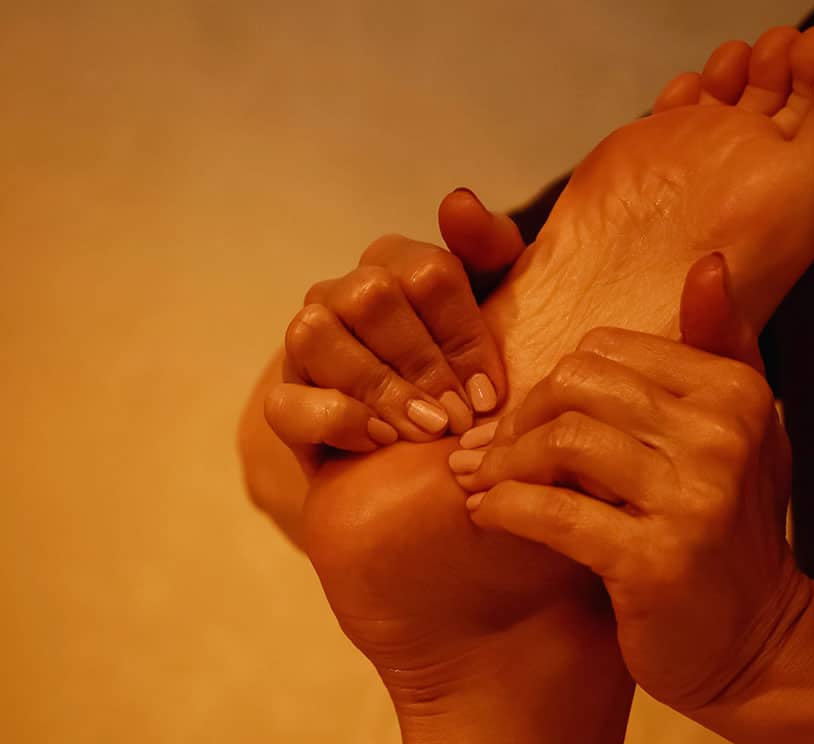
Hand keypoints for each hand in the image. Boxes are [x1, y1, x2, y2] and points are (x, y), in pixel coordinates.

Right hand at [264, 188, 524, 473]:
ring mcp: (305, 343)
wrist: (420, 441)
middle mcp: (343, 292)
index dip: (463, 333)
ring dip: (379, 386)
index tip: (488, 390)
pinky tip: (382, 440)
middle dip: (423, 361)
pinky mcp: (285, 400)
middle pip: (373, 297)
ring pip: (317, 335)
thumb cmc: (464, 365)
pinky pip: (287, 402)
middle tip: (459, 416)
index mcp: (396, 263)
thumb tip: (457, 202)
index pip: (428, 273)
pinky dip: (337, 420)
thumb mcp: (498, 304)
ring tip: (425, 429)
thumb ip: (490, 250)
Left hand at [449, 253, 808, 709]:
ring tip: (484, 482)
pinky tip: (487, 515)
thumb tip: (709, 260)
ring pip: (561, 439)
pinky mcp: (655, 562)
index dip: (552, 382)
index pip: (603, 350)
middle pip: (575, 384)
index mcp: (733, 393)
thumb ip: (722, 345)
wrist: (756, 640)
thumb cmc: (732, 528)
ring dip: (504, 462)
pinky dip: (505, 508)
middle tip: (492, 451)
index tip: (527, 422)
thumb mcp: (743, 431)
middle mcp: (722, 436)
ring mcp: (692, 500)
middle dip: (521, 418)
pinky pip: (553, 512)